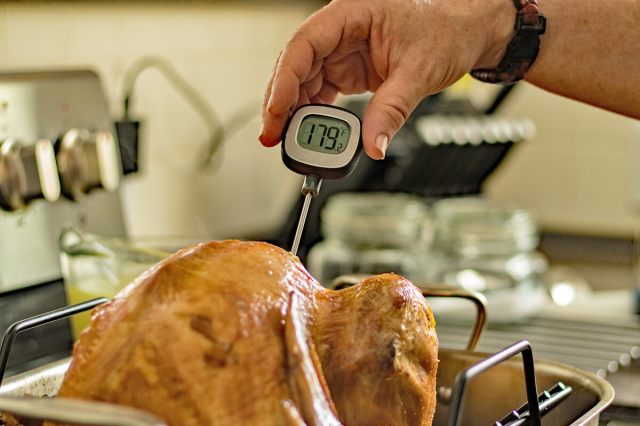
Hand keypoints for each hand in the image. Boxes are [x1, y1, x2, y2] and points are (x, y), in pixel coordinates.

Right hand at [260, 0, 511, 158]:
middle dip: (281, 101)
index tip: (277, 111)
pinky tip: (307, 131)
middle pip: (296, 64)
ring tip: (287, 140)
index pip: (305, 43)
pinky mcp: (347, 70)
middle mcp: (340, 30)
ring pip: (303, 80)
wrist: (464, 32)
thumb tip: (372, 146)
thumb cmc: (445, 31)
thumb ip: (392, 110)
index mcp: (352, 14)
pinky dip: (312, 112)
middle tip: (272, 135)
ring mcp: (341, 51)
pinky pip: (320, 91)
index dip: (285, 78)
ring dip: (293, 111)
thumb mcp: (419, 72)